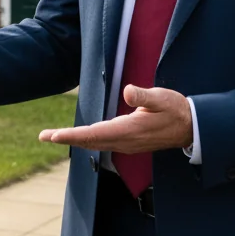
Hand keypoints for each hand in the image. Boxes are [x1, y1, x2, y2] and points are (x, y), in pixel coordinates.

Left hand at [38, 85, 192, 152]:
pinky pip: (103, 143)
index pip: (94, 134)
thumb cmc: (176, 109)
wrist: (191, 127)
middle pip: (90, 141)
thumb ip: (144, 95)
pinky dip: (88, 140)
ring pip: (95, 144)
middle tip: (44, 136)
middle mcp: (125, 140)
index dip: (72, 135)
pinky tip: (81, 137)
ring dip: (75, 140)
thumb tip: (127, 91)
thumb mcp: (162, 98)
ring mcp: (127, 143)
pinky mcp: (130, 142)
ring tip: (56, 136)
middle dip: (67, 138)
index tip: (53, 135)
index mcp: (129, 130)